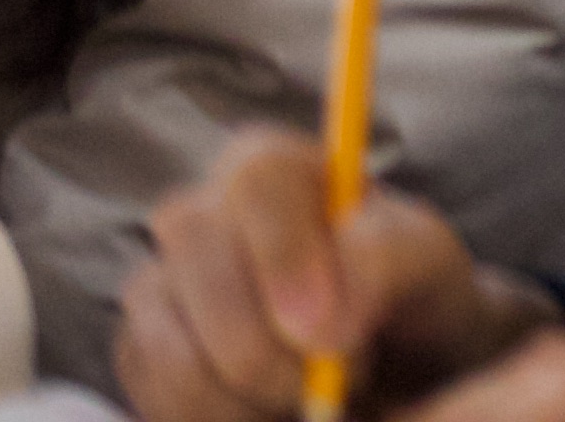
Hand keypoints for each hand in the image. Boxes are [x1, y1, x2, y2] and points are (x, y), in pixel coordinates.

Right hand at [122, 132, 547, 421]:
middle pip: (197, 258)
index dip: (287, 257)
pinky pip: (156, 393)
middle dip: (264, 345)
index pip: (257, 183)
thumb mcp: (425, 263)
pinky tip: (268, 415)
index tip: (327, 332)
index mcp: (272, 167)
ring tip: (309, 399)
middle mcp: (200, 213)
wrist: (386, 359)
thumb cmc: (404, 292)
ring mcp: (158, 284)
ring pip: (168, 343)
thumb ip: (387, 261)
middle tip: (329, 383)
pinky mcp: (140, 351)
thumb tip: (324, 320)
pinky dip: (215, 419)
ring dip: (244, 396)